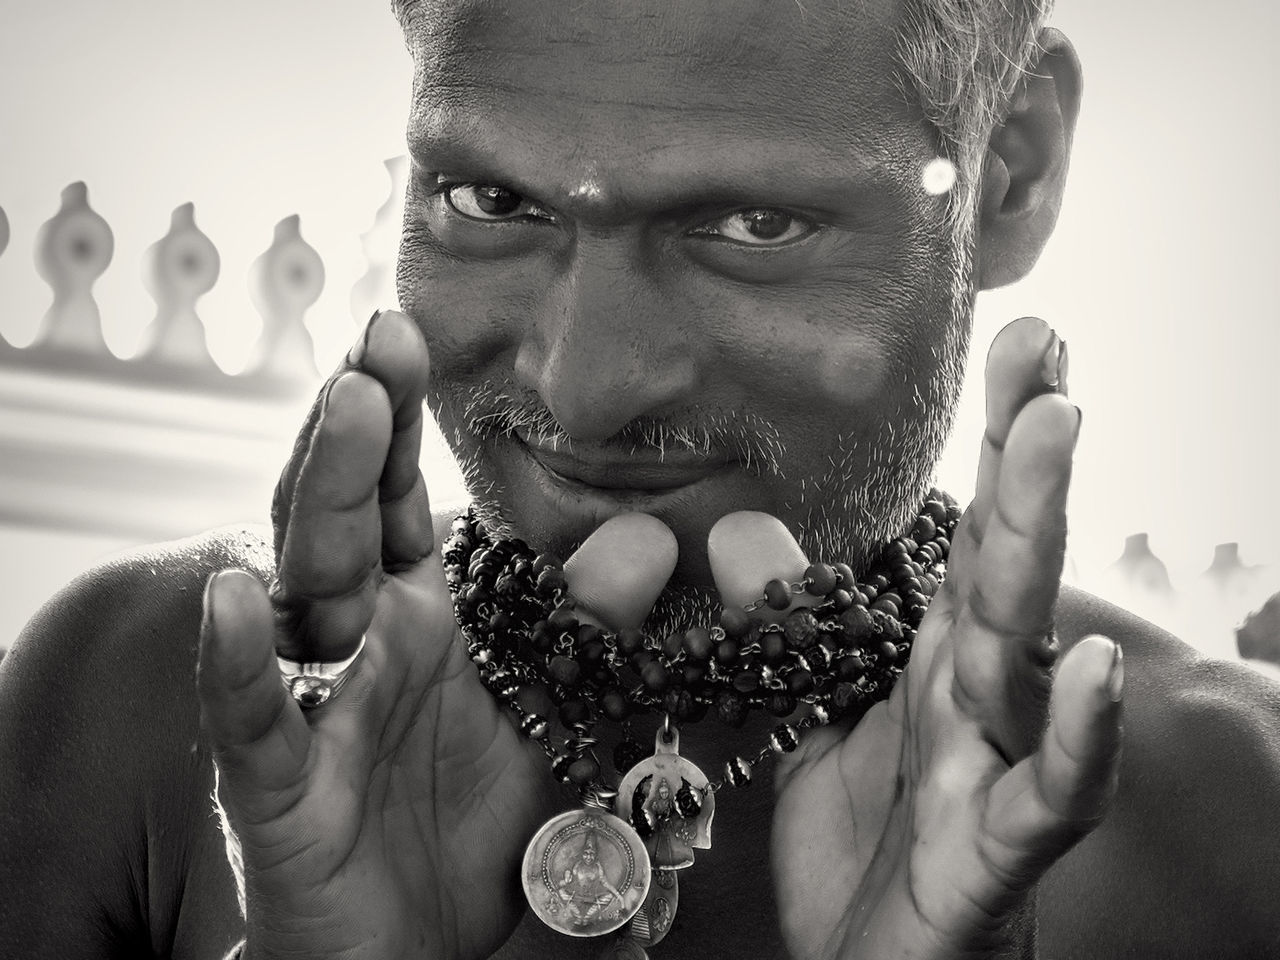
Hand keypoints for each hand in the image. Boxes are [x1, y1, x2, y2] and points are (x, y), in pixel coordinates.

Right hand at [196, 310, 676, 959]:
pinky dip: (242, 659)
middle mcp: (356, 640)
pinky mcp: (276, 788)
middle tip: (381, 343)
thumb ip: (593, 631)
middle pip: (346, 516)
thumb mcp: (552, 717)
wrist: (413, 951)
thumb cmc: (471, 826)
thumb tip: (652, 538)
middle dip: (360, 430)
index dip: (398, 418)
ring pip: (302, 586)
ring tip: (348, 411)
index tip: (403, 331)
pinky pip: (253, 718)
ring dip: (322, 496)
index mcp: (417, 613)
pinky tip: (239, 597)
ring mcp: (312, 704)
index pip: (400, 499)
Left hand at [720, 318, 1121, 958]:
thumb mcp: (811, 715)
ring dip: (1038, 537)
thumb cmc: (864, 845)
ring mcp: (994, 765)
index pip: (970, 530)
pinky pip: (1045, 792)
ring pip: (1022, 642)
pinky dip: (1074, 735)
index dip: (994, 441)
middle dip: (1022, 452)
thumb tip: (741, 530)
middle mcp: (976, 695)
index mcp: (938, 658)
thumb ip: (787, 626)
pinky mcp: (995, 850)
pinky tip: (1087, 669)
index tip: (1020, 340)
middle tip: (1041, 347)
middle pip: (1004, 558)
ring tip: (1053, 433)